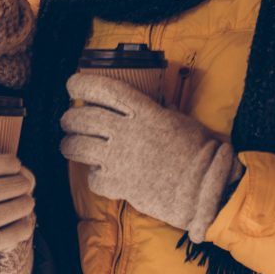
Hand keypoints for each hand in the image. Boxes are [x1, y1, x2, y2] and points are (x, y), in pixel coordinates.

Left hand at [60, 73, 242, 242]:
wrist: (205, 188)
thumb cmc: (199, 151)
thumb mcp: (178, 119)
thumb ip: (156, 111)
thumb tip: (150, 105)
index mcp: (143, 110)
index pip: (101, 89)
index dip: (81, 85)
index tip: (73, 86)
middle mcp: (126, 132)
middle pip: (82, 118)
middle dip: (69, 118)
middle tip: (69, 121)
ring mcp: (120, 159)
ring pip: (77, 147)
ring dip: (69, 145)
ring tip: (70, 145)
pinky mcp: (119, 184)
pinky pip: (92, 178)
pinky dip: (93, 176)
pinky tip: (99, 173)